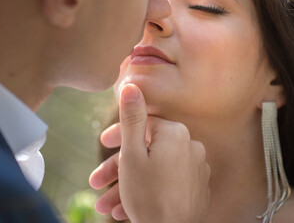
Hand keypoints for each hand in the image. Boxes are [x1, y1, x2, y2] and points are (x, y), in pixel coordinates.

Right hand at [89, 84, 210, 222]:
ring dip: (127, 185)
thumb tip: (131, 85)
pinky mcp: (196, 187)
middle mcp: (191, 146)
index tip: (103, 144)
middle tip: (96, 181)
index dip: (120, 134)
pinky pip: (167, 183)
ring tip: (106, 203)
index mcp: (176, 133)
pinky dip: (147, 192)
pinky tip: (127, 207)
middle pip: (147, 150)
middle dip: (119, 166)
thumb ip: (132, 118)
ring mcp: (196, 168)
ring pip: (154, 170)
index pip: (144, 125)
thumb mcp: (132, 153)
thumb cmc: (148, 195)